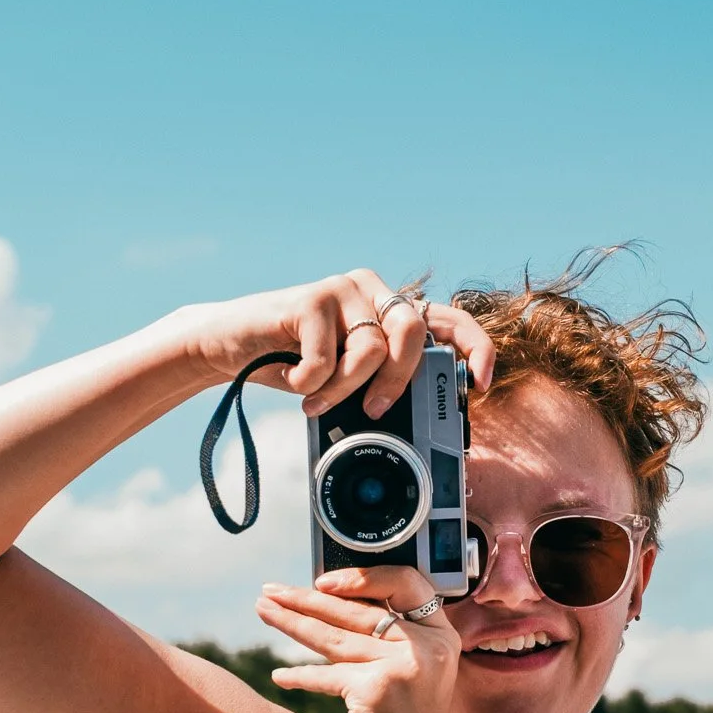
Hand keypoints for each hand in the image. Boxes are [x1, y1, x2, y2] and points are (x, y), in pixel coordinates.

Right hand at [191, 273, 493, 420]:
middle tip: (374, 410)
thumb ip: (380, 383)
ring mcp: (343, 289)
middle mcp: (373, 291)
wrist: (229, 347)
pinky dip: (311, 380)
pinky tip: (292, 376)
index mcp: (390, 311)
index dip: (476, 347)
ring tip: (315, 397)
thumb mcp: (345, 380)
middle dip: (397, 380)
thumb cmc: (292, 365)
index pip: (449, 319)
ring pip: (370, 350)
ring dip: (342, 388)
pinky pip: (328, 355)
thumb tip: (421, 423)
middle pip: (414, 332)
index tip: (482, 382)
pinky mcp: (312, 297)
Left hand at [255, 565, 466, 712]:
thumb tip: (331, 609)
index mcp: (443, 638)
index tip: (324, 581)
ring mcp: (405, 666)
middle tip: (271, 590)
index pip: (408, 583)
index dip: (364, 577)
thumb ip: (387, 645)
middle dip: (306, 598)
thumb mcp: (409, 680)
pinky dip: (300, 676)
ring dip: (292, 622)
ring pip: (336, 635)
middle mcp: (430, 647)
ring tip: (262, 610)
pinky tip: (279, 676)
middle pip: (359, 609)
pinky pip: (326, 674)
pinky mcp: (376, 688)